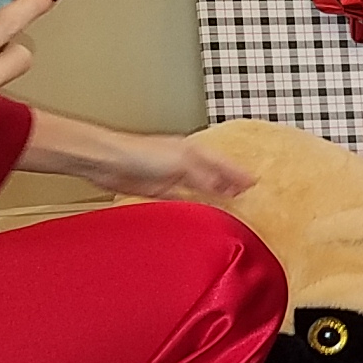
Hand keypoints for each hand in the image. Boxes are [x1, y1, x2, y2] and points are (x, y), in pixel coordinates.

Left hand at [77, 130, 254, 199]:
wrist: (107, 161)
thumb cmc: (139, 154)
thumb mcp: (183, 162)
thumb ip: (207, 175)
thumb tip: (230, 186)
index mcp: (194, 151)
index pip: (224, 164)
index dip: (239, 174)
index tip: (255, 183)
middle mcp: (185, 162)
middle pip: (214, 174)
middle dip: (230, 182)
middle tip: (246, 194)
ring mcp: (171, 176)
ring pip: (200, 186)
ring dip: (213, 193)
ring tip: (229, 203)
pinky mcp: (157, 189)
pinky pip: (182, 199)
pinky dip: (193, 204)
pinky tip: (197, 211)